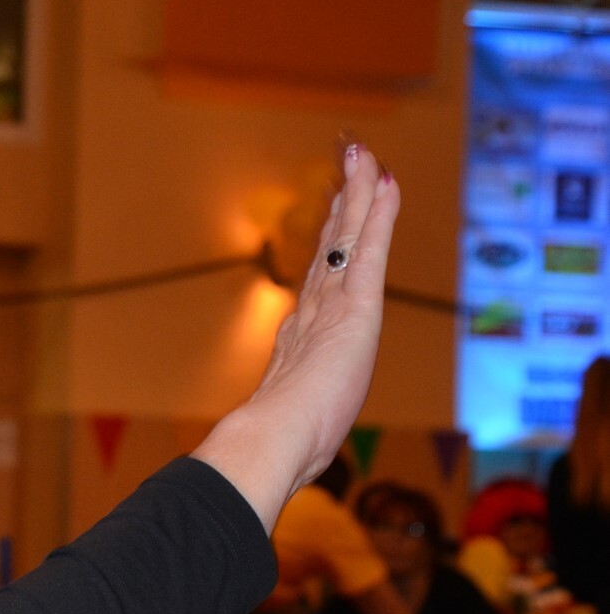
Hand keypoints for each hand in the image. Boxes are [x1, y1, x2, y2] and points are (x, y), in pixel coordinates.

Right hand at [194, 144, 399, 530]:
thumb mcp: (280, 437)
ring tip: (360, 152)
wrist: (271, 442)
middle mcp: (312, 317)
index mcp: (299, 346)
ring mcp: (330, 308)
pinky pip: (367, 248)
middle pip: (330, 250)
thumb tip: (232, 462)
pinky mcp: (353, 306)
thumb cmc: (271, 451)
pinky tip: (382, 179)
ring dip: (354, 194)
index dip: (327, 251)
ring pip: (346, 238)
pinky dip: (375, 212)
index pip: (319, 287)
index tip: (331, 222)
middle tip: (344, 163)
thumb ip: (264, 434)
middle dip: (338, 208)